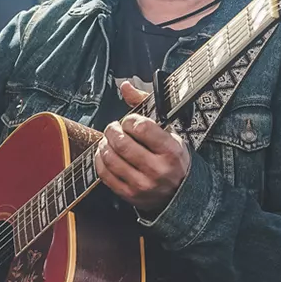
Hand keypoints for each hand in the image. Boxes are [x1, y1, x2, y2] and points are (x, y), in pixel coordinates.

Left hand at [95, 80, 191, 214]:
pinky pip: (105, 175)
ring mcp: (143, 184)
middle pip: (122, 143)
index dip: (129, 120)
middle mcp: (158, 169)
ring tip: (108, 140)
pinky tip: (104, 153)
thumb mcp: (170, 132)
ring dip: (104, 144)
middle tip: (113, 128)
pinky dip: (100, 160)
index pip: (141, 127)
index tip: (129, 121)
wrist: (180, 193)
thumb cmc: (174, 158)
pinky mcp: (130, 195)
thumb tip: (125, 86)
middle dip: (112, 130)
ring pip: (111, 158)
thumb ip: (146, 106)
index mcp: (171, 150)